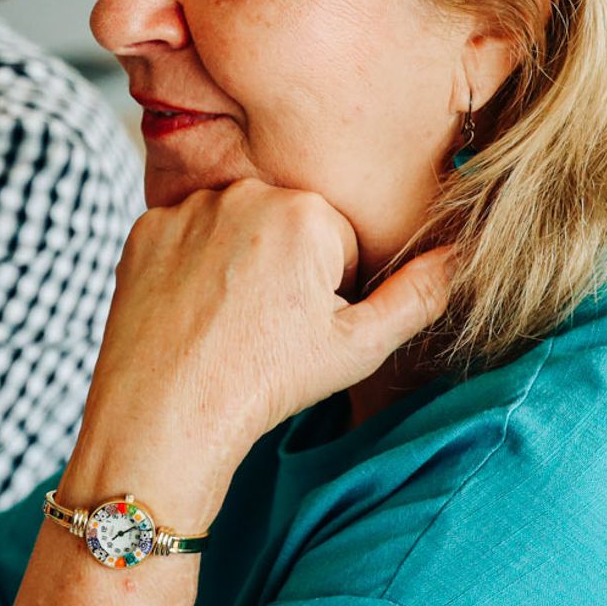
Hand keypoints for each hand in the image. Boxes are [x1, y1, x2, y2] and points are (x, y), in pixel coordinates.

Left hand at [70, 180, 455, 522]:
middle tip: (261, 326)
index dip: (325, 288)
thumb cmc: (268, 383)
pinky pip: (181, 237)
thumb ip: (419, 295)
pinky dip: (186, 266)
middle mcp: (243, 193)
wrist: (166, 413)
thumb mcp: (359, 346)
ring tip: (224, 321)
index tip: (298, 325)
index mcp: (306, 212)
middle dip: (282, 267)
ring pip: (231, 228)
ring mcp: (186, 209)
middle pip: (282, 226)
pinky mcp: (143, 229)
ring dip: (234, 262)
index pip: (334, 239)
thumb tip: (463, 253)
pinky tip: (187, 310)